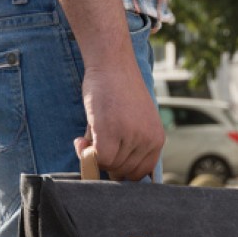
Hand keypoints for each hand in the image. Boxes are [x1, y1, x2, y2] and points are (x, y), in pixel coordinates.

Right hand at [74, 59, 163, 180]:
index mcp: (157, 139)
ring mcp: (131, 137)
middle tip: (96, 141)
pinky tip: (80, 139)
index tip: (108, 158)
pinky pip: (97, 158)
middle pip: (124, 173)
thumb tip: (112, 173)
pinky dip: (84, 153)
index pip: (140, 173)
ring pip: (109, 166)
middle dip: (107, 161)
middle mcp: (148, 140)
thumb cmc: (119, 90)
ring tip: (92, 132)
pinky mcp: (110, 132)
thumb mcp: (134, 122)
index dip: (121, 169)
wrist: (111, 63)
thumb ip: (129, 146)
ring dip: (94, 154)